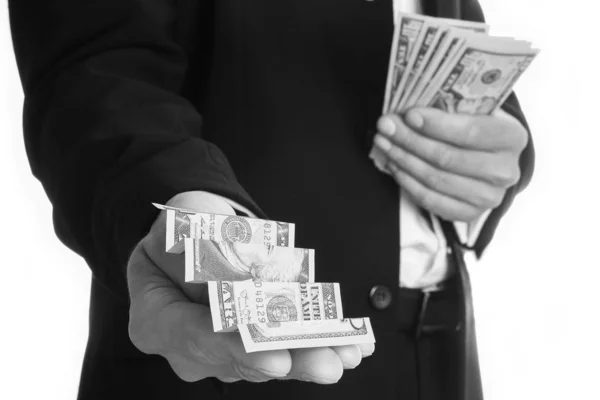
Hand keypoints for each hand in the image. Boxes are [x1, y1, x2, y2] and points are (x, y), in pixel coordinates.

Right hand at [127, 191, 373, 383]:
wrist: (193, 238)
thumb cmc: (182, 232)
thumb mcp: (180, 227)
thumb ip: (202, 251)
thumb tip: (241, 277)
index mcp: (156, 318)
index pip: (193, 336)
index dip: (235, 348)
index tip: (274, 356)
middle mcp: (188, 346)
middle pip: (237, 359)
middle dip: (288, 360)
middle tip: (326, 363)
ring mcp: (221, 351)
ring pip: (266, 360)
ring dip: (309, 355)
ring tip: (347, 352)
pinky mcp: (252, 345)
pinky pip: (283, 348)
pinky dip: (317, 344)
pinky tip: (352, 346)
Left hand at [373, 108, 527, 221]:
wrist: (492, 160)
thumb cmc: (478, 130)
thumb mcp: (475, 112)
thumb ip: (451, 108)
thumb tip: (409, 111)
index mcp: (511, 137)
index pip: (471, 132)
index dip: (436, 124)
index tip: (409, 115)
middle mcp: (505, 170)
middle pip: (447, 158)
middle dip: (410, 140)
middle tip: (385, 127)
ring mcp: (489, 197)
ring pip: (435, 179)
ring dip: (403, 160)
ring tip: (383, 143)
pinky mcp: (469, 213)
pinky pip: (430, 200)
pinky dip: (407, 182)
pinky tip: (394, 165)